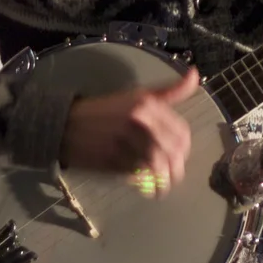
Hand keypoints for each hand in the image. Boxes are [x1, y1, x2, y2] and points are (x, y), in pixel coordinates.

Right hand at [59, 67, 200, 195]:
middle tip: (172, 176)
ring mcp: (126, 140)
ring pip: (158, 166)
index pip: (181, 132)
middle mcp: (140, 121)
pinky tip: (146, 187)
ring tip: (162, 188)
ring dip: (164, 182)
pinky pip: (139, 175)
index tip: (179, 157)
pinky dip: (146, 184)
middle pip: (173, 152)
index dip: (184, 149)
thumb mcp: (139, 95)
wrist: (67, 124)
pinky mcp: (113, 159)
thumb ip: (170, 91)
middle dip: (176, 168)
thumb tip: (195, 74)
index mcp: (149, 104)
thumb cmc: (107, 110)